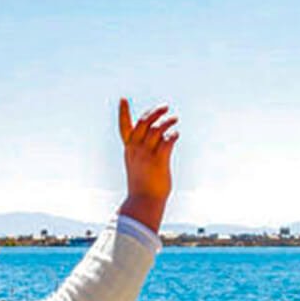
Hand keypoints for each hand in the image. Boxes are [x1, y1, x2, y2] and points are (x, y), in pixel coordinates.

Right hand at [116, 99, 178, 231]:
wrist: (144, 201)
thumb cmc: (143, 185)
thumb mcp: (138, 165)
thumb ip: (145, 151)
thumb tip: (162, 136)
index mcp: (129, 150)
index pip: (124, 127)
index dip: (123, 113)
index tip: (123, 99)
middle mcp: (136, 149)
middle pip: (144, 123)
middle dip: (154, 112)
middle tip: (165, 107)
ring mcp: (147, 155)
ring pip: (156, 130)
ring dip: (167, 122)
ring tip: (175, 119)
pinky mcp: (159, 161)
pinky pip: (167, 142)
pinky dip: (172, 135)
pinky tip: (176, 134)